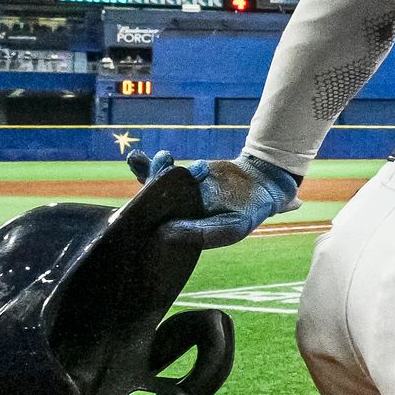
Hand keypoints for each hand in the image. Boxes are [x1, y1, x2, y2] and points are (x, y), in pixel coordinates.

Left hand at [127, 149, 301, 248]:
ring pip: (152, 187)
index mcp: (183, 236)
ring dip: (147, 175)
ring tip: (151, 161)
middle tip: (149, 181)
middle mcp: (175, 217)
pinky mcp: (177, 178)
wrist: (258, 183)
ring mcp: (175, 196)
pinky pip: (157, 172)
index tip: (140, 213)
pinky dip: (145, 165)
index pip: (157, 233)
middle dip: (144, 195)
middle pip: (150, 208)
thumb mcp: (233, 228)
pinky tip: (135, 158)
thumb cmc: (248, 212)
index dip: (146, 224)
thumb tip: (165, 231)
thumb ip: (204, 234)